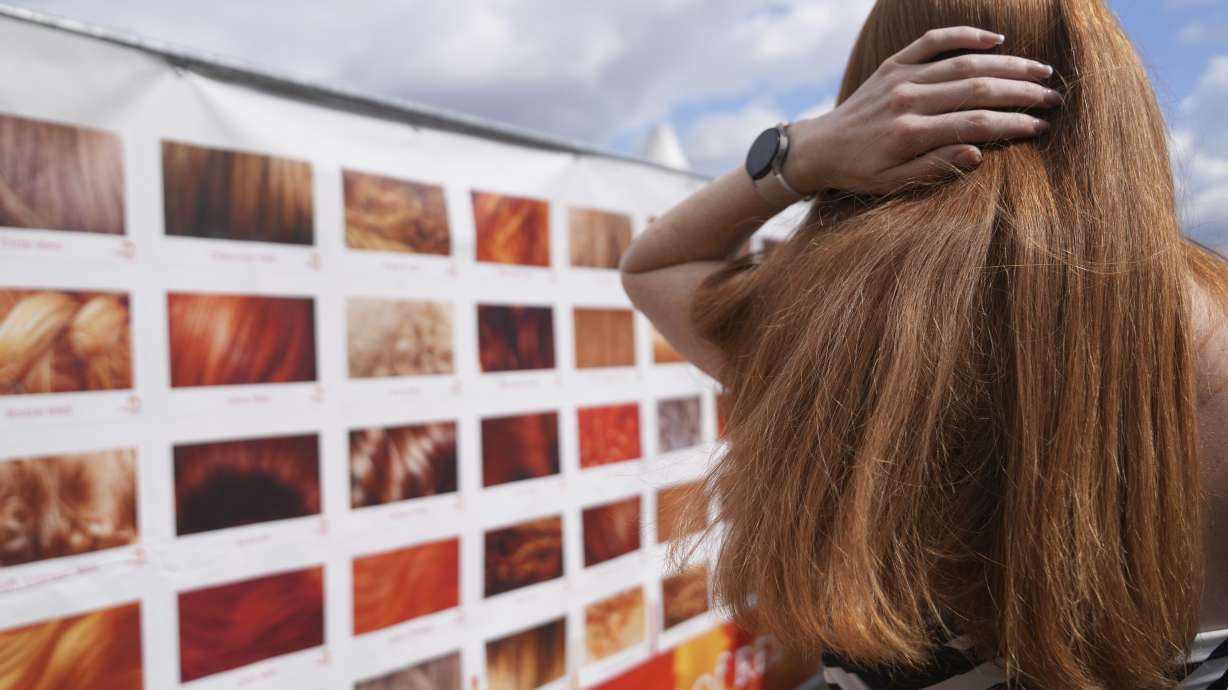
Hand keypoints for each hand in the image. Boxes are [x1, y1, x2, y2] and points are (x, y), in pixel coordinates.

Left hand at [782, 26, 1060, 195]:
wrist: (819, 148)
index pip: (976, 124)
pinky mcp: (893, 65)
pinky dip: (965, 35)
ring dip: (1007, 65)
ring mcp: (901, 78)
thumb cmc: (859, 172)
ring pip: (964, 62)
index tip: (1041, 127)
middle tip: (1053, 98)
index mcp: (910, 133)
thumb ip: (934, 167)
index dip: (1014, 124)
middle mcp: (908, 100)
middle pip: (978, 89)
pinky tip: (995, 40)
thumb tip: (978, 154)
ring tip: (1040, 72)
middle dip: (1021, 92)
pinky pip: (933, 41)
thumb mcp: (892, 183)